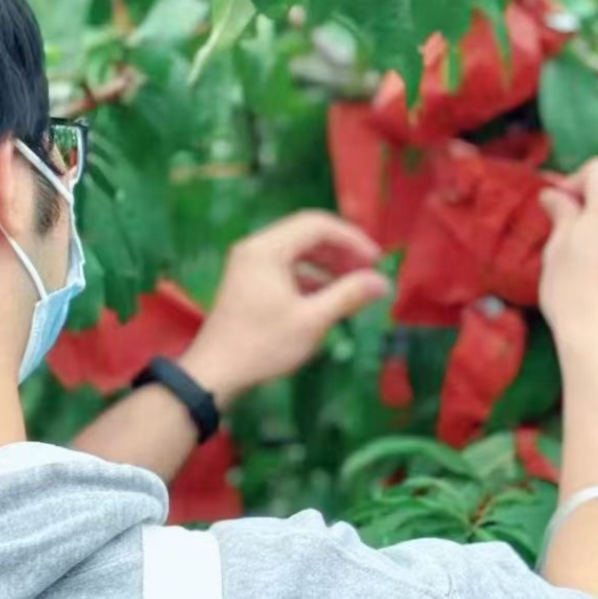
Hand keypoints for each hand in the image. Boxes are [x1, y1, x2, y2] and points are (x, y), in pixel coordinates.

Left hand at [180, 211, 389, 406]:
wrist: (215, 373)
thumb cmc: (263, 344)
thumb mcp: (312, 320)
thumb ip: (348, 295)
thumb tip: (382, 282)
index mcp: (267, 248)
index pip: (317, 225)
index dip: (352, 239)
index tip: (376, 261)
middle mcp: (255, 247)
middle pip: (307, 235)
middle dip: (341, 252)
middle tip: (368, 272)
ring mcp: (249, 264)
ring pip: (297, 252)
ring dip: (328, 266)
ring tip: (353, 287)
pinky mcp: (248, 282)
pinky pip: (285, 268)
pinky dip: (310, 278)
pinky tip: (328, 299)